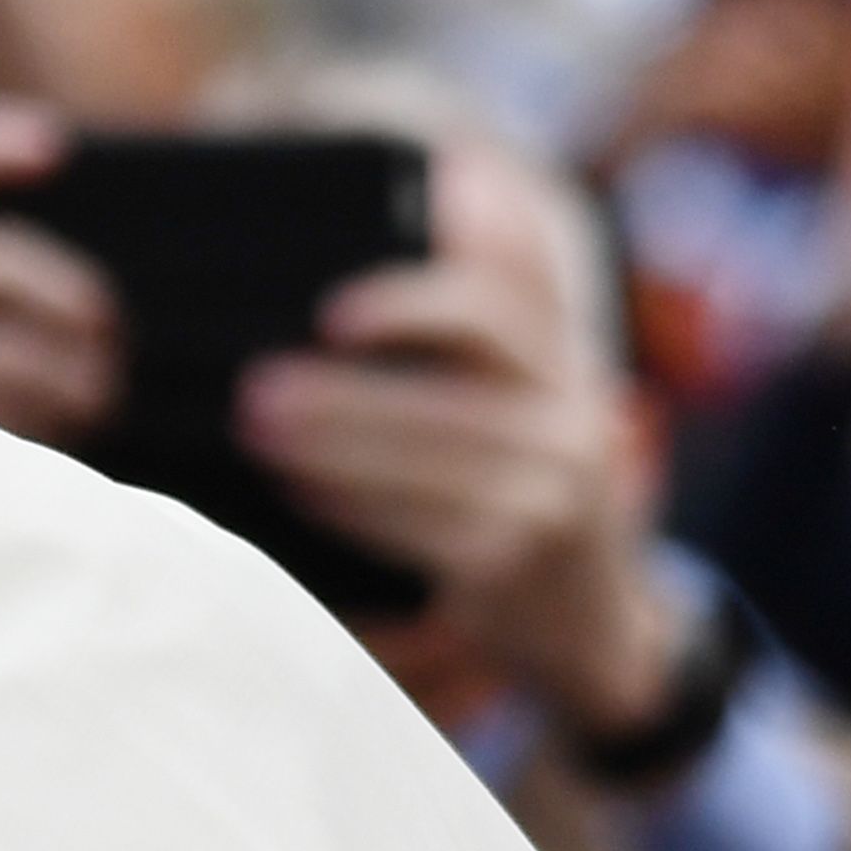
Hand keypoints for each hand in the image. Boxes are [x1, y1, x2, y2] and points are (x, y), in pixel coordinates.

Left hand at [237, 140, 675, 729]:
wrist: (592, 624)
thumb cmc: (537, 487)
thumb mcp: (539, 395)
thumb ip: (499, 315)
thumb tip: (438, 226)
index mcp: (570, 369)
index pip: (498, 317)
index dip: (413, 308)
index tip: (331, 317)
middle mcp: (573, 428)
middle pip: (444, 402)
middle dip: (342, 396)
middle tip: (258, 389)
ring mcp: (551, 500)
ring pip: (422, 466)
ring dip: (330, 449)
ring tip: (259, 432)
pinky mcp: (513, 564)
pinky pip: (413, 527)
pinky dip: (349, 505)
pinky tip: (297, 489)